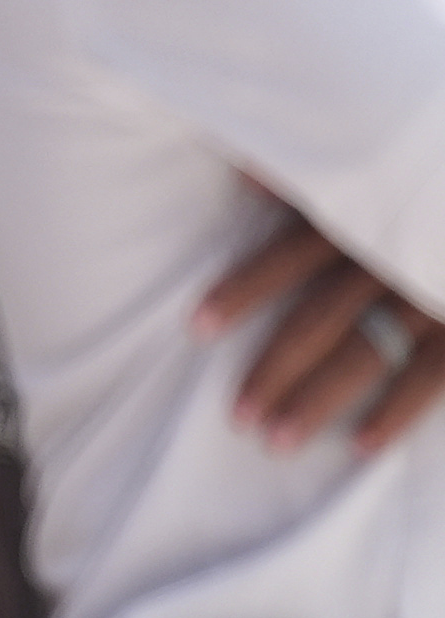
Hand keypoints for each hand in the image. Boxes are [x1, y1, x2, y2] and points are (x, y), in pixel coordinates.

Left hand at [198, 187, 444, 453]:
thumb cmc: (424, 185)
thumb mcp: (374, 170)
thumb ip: (310, 176)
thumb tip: (245, 175)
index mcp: (360, 219)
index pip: (289, 257)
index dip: (243, 291)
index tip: (196, 328)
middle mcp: (390, 261)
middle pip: (320, 319)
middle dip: (275, 368)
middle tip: (236, 415)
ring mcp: (429, 296)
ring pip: (368, 355)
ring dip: (320, 401)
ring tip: (276, 442)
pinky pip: (433, 377)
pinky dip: (399, 413)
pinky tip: (361, 447)